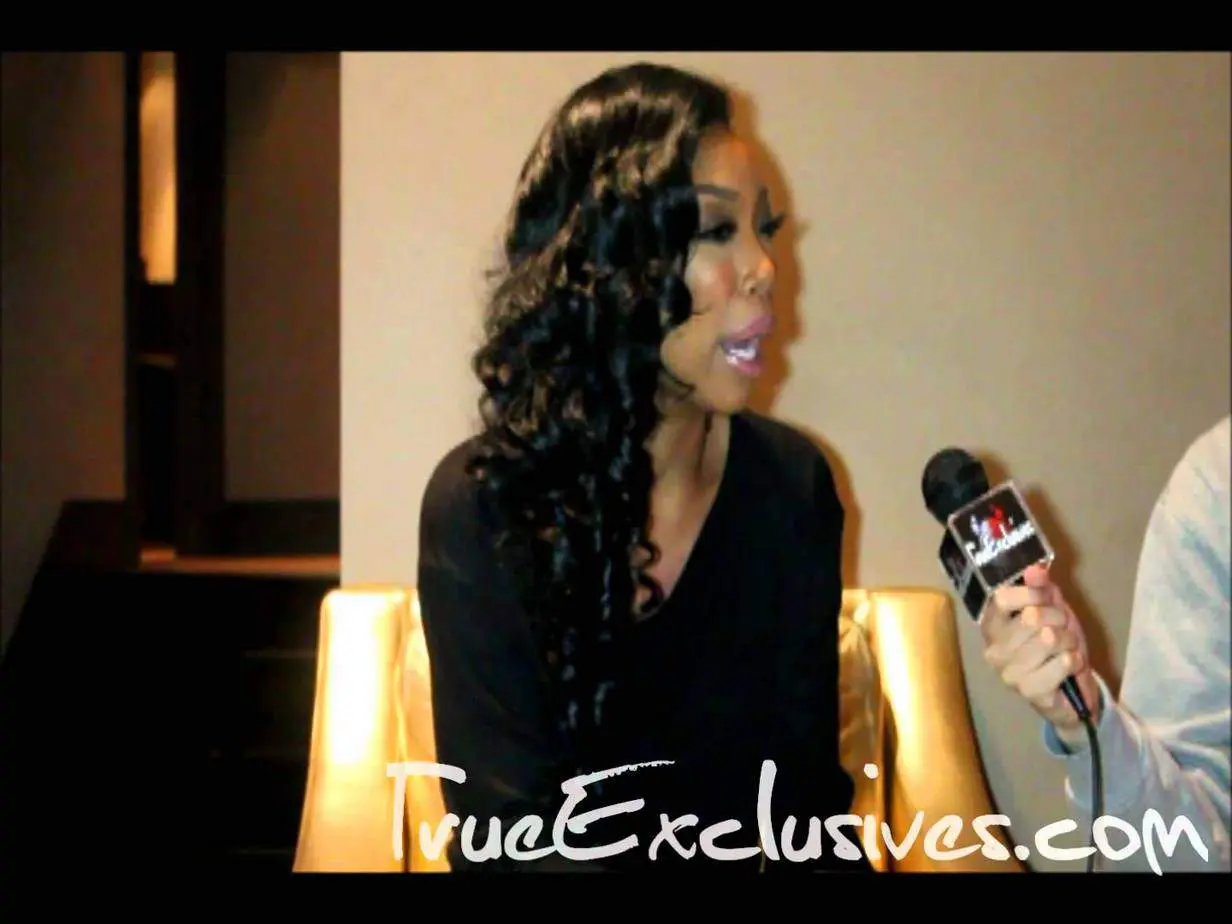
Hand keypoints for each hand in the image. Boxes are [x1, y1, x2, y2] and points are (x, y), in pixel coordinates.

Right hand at [980, 564, 1100, 736]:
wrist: (1071, 688)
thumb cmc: (1055, 642)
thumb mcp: (1050, 608)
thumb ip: (1040, 587)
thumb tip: (1034, 570)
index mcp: (992, 625)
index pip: (1002, 599)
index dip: (1032, 593)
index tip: (1047, 598)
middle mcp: (993, 649)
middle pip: (1031, 617)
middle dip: (1058, 618)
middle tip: (1062, 628)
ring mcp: (1008, 673)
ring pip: (1049, 639)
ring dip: (1068, 640)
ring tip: (1066, 647)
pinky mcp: (1029, 692)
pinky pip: (1062, 663)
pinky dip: (1074, 660)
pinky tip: (1069, 665)